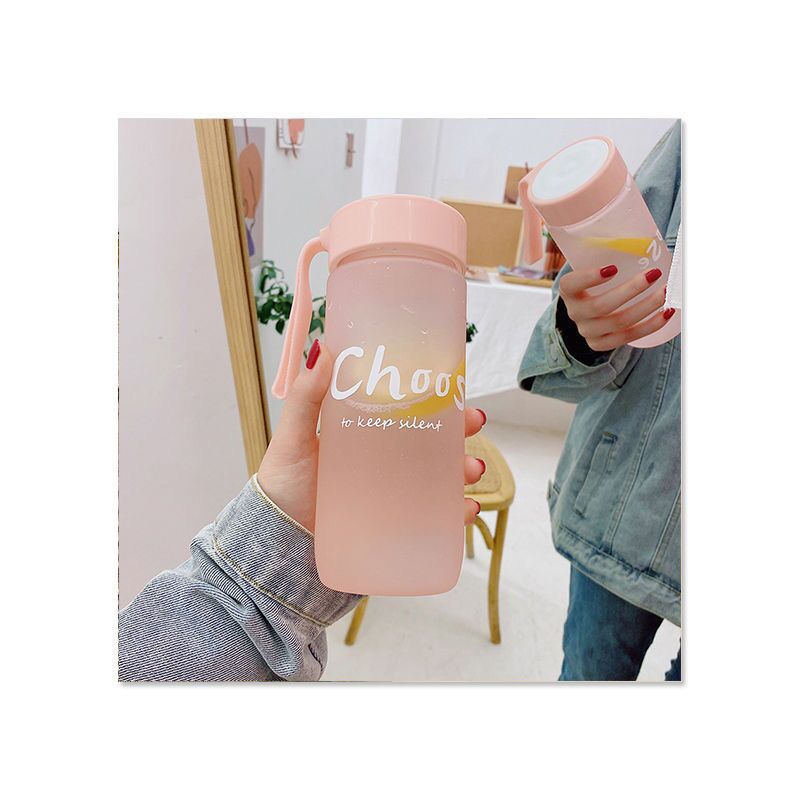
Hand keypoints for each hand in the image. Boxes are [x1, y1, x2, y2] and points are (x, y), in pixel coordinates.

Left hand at [257, 340, 486, 532]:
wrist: (277, 540)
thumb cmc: (283, 484)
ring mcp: (392, 494)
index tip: (457, 390)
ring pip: (440, 478)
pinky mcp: (395, 525)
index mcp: (365, 433)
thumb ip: (306, 397)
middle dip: (461, 434)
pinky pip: (434, 518)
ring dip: (464, 471)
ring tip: (472, 471)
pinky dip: (456, 513)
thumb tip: (322, 349)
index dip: (436, 401)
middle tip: (474, 425)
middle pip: (433, 443)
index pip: (409, 411)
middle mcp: (383, 461)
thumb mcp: (293, 436)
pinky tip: (467, 510)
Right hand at [559, 265, 675, 351]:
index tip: (613, 267)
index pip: (571, 284)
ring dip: (646, 307)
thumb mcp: (592, 266)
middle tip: (654, 274)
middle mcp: (575, 313)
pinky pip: (628, 337)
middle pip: (600, 306)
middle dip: (631, 290)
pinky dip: (650, 326)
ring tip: (665, 292)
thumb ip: (606, 254)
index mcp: (568, 291)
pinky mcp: (601, 344)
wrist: (587, 311)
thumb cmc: (597, 281)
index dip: (589, 277)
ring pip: (618, 323)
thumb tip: (642, 239)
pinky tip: (667, 313)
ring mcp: (587, 331)